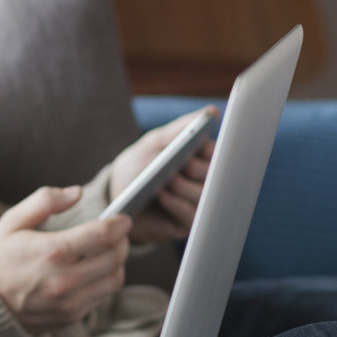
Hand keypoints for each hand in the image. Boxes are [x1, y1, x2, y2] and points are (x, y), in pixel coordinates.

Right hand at [0, 186, 130, 330]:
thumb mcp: (11, 222)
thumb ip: (44, 201)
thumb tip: (76, 193)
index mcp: (51, 252)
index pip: (102, 235)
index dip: (119, 223)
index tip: (123, 218)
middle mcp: (65, 280)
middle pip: (116, 258)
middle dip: (122, 241)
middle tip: (117, 233)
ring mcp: (70, 302)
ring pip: (115, 280)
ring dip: (117, 263)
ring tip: (105, 252)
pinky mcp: (71, 317)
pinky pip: (102, 297)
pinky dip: (103, 281)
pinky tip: (90, 272)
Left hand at [107, 109, 214, 243]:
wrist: (116, 196)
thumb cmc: (140, 164)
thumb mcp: (157, 142)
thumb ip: (182, 129)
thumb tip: (212, 112)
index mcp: (201, 159)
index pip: (220, 154)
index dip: (214, 151)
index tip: (203, 147)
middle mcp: (203, 182)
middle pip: (216, 177)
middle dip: (201, 170)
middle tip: (185, 163)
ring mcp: (196, 204)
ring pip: (204, 197)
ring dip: (186, 187)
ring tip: (170, 179)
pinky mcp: (186, 224)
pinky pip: (190, 216)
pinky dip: (177, 203)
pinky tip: (164, 195)